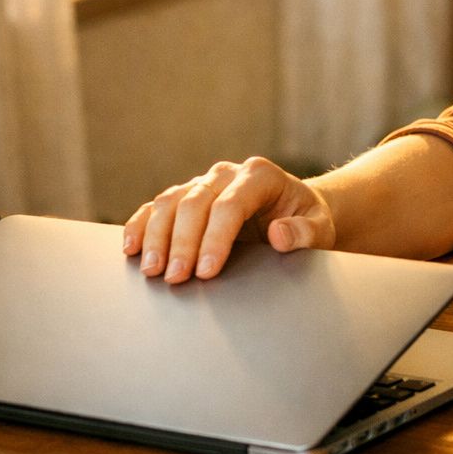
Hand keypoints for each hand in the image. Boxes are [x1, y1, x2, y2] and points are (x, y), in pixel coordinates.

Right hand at [121, 157, 335, 283]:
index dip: (215, 238)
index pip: (231, 205)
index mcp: (261, 176)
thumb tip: (279, 234)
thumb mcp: (321, 228)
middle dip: (182, 242)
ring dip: (156, 236)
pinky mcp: (186, 195)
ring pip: (170, 201)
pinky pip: (156, 206)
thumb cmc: (308, 220)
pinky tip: (131, 249)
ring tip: (151, 271)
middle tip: (175, 278)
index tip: (206, 271)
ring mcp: (204, 182)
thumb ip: (306, 232)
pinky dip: (140, 225)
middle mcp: (228, 174)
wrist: (296, 210)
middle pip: (195, 203)